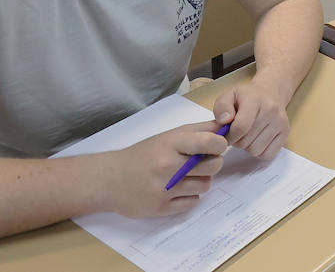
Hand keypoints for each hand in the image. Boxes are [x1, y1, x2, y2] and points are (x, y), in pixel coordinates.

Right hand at [99, 121, 228, 217]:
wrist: (109, 180)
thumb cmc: (142, 155)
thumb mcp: (167, 136)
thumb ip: (197, 131)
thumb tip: (225, 127)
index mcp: (169, 144)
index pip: (208, 142)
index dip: (219, 144)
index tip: (217, 145)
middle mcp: (167, 166)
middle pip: (213, 166)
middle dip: (213, 163)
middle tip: (202, 162)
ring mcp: (164, 189)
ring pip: (205, 185)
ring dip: (202, 180)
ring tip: (188, 176)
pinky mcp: (161, 208)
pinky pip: (193, 202)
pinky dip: (190, 195)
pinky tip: (178, 189)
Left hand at [212, 81, 290, 159]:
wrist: (270, 93)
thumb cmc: (247, 97)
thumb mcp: (229, 96)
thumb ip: (221, 108)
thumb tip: (224, 121)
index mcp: (255, 100)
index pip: (241, 127)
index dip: (229, 136)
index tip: (226, 135)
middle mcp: (271, 110)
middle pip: (246, 141)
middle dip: (237, 141)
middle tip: (237, 133)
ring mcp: (280, 122)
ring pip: (256, 150)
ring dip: (247, 147)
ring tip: (247, 135)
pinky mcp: (285, 133)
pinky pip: (267, 154)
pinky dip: (259, 151)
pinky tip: (257, 140)